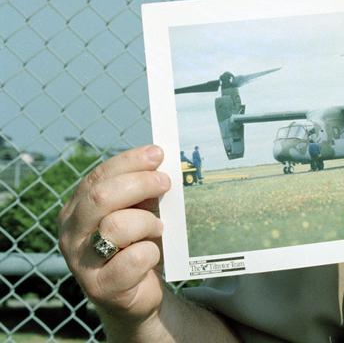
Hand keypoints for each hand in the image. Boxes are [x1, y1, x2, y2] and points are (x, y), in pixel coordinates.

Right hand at [57, 145, 171, 327]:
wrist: (136, 294)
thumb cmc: (137, 244)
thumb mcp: (137, 212)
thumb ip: (141, 190)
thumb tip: (161, 161)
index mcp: (77, 209)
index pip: (99, 176)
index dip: (130, 161)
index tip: (158, 154)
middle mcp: (71, 233)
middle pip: (101, 197)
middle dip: (140, 184)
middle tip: (165, 183)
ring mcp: (82, 262)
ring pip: (116, 226)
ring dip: (147, 223)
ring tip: (157, 229)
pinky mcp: (101, 287)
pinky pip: (133, 259)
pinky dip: (151, 253)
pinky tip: (152, 256)